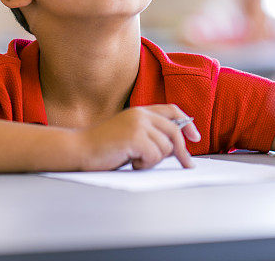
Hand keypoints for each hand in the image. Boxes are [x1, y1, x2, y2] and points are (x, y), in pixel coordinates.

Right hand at [75, 104, 200, 170]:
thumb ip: (149, 134)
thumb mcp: (129, 134)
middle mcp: (141, 114)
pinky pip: (155, 156)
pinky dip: (146, 165)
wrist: (79, 148)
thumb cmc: (102, 146)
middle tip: (187, 164)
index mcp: (140, 111)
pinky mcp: (134, 138)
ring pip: (165, 147)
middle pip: (175, 131)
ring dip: (155, 160)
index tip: (195, 137)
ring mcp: (138, 125)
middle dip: (182, 151)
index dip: (187, 123)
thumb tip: (175, 147)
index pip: (172, 110)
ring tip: (137, 161)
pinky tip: (131, 163)